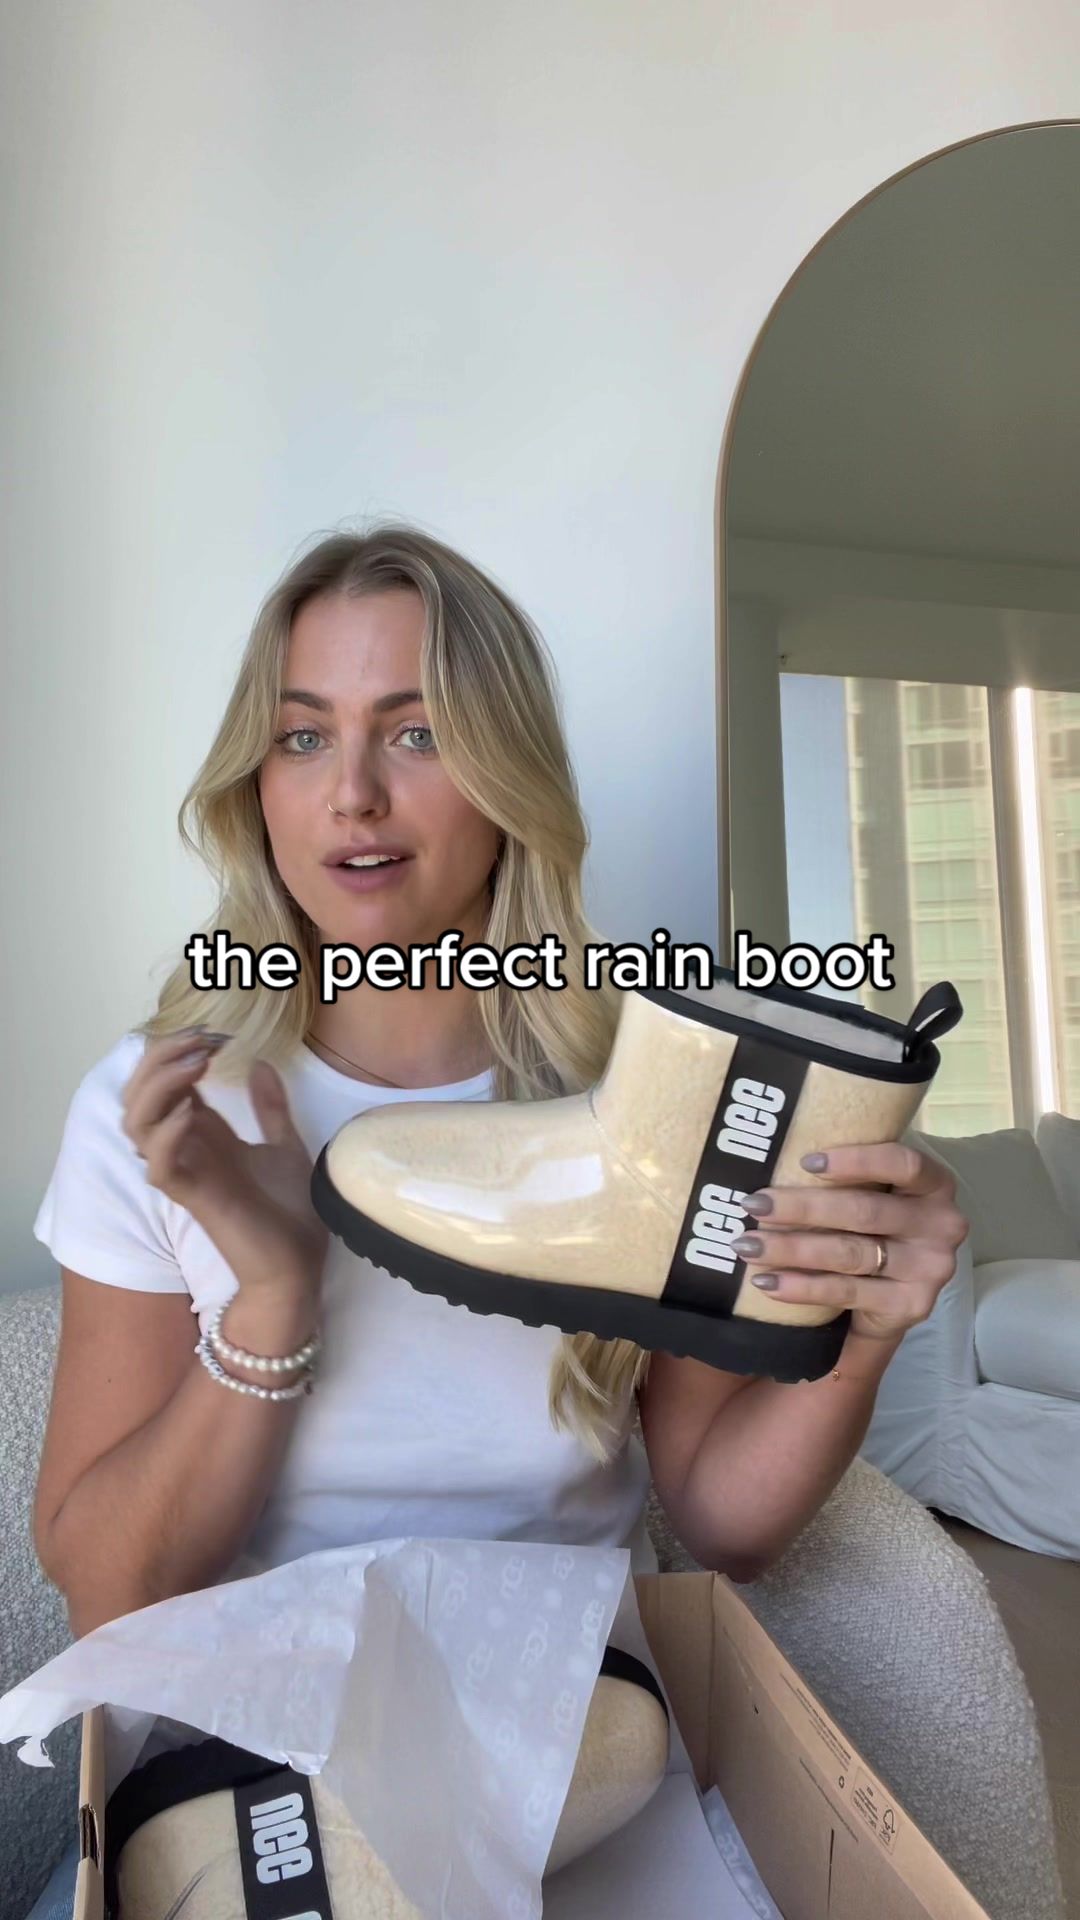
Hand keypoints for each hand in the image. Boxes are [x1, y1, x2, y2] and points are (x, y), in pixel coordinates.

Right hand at [121, 1030, 328, 1293]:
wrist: (298, 1265)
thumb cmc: (288, 1212)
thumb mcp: (283, 1145)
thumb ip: (268, 1107)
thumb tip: (260, 1061)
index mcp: (202, 1134)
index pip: (164, 1082)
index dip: (177, 1051)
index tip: (215, 1034)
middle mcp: (185, 1149)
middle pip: (139, 1095)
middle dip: (161, 1059)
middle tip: (201, 1043)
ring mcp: (185, 1173)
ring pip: (135, 1124)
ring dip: (159, 1087)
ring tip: (195, 1068)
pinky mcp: (192, 1199)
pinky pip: (158, 1165)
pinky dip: (167, 1134)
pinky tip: (191, 1112)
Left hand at [731, 1142, 969, 1341]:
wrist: (897, 1293)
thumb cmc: (876, 1227)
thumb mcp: (875, 1193)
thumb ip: (845, 1176)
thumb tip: (773, 1152)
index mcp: (935, 1184)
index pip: (903, 1164)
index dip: (857, 1160)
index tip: (805, 1161)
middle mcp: (942, 1224)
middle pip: (863, 1211)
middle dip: (801, 1207)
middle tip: (754, 1204)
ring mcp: (929, 1268)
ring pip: (849, 1253)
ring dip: (792, 1248)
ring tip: (748, 1244)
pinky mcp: (911, 1305)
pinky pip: (847, 1292)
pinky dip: (803, 1287)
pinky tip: (768, 1282)